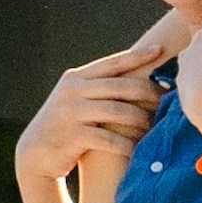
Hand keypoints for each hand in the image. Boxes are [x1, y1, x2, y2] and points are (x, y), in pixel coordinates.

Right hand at [22, 45, 171, 202]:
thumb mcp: (75, 99)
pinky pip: (108, 139)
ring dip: (140, 119)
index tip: (159, 50)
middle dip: (147, 92)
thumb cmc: (65, 125)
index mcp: (75, 78)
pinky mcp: (73, 136)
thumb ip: (97, 88)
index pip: (112, 63)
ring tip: (154, 126)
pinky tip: (138, 149)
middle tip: (166, 99)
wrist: (35, 152)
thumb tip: (137, 80)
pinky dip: (126, 144)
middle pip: (119, 86)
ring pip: (117, 111)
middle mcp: (72, 91)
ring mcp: (71, 113)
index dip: (137, 56)